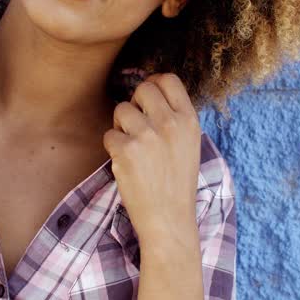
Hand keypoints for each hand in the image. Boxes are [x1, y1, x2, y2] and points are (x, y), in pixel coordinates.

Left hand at [102, 72, 201, 248]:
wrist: (169, 219)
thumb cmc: (177, 183)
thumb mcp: (189, 144)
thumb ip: (174, 117)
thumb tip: (151, 89)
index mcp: (189, 120)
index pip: (168, 80)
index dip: (154, 83)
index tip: (147, 98)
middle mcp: (169, 123)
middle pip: (142, 88)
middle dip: (135, 103)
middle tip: (136, 125)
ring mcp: (147, 136)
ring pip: (122, 109)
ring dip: (121, 125)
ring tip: (132, 147)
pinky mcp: (126, 151)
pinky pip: (109, 134)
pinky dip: (113, 148)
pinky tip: (126, 164)